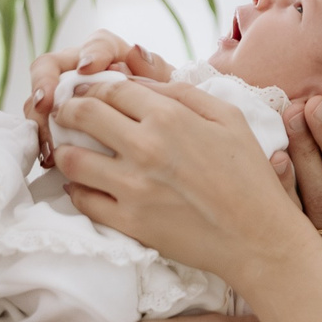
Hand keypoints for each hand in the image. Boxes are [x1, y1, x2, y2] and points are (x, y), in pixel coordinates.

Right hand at [25, 30, 172, 162]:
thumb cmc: (166, 116)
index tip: (88, 68)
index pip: (98, 44)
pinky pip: (42, 128)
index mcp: (113, 58)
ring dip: (39, 117)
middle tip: (45, 104)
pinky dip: (42, 140)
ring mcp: (67, 101)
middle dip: (44, 83)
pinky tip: (50, 157)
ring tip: (48, 139)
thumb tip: (137, 50)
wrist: (167, 151)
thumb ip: (156, 72)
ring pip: (40, 99)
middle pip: (51, 66)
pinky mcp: (59, 128)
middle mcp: (83, 74)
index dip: (90, 52)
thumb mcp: (170, 95)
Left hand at [53, 76, 312, 287]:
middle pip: (82, 115)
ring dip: (63, 151)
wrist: (257, 238)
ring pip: (71, 159)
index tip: (85, 93)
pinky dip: (77, 190)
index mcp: (169, 117)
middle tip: (65, 115)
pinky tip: (84, 185)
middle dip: (67, 110)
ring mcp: (133, 187)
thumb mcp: (228, 118)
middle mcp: (145, 147)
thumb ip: (182, 93)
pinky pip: (83, 201)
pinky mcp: (129, 222)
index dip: (92, 87)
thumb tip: (140, 83)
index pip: (110, 89)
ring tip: (69, 151)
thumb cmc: (249, 175)